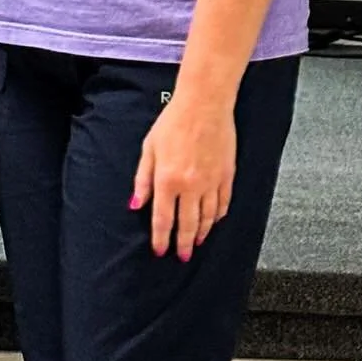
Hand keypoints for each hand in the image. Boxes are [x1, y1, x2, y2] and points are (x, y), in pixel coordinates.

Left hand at [131, 95, 235, 261]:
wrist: (204, 104)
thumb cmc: (173, 122)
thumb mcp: (149, 148)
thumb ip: (142, 179)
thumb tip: (135, 205)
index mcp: (167, 180)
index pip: (162, 218)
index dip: (161, 238)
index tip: (160, 250)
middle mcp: (190, 186)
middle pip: (187, 224)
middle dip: (183, 243)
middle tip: (181, 256)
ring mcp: (211, 182)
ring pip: (207, 218)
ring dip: (201, 233)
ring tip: (196, 242)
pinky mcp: (226, 176)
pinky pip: (223, 204)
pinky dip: (218, 217)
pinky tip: (213, 221)